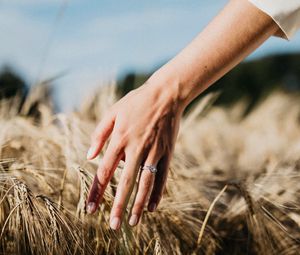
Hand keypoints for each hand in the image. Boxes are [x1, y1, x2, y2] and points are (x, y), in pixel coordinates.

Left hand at [85, 75, 183, 229]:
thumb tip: (89, 156)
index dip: (97, 191)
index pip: (105, 171)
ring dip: (138, 203)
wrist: (165, 94)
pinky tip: (152, 207)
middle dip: (118, 205)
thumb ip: (99, 134)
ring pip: (145, 182)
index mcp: (119, 138)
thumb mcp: (113, 112)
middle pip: (125, 182)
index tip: (90, 209)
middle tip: (114, 226)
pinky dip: (157, 193)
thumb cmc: (136, 102)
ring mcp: (153, 151)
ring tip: (132, 222)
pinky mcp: (167, 152)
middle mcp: (136, 148)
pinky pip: (162, 176)